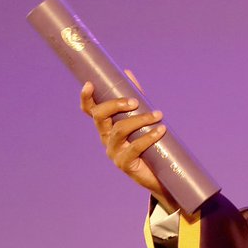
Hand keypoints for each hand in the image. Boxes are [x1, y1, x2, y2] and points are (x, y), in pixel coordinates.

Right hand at [80, 71, 177, 211]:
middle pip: (100, 117)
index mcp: (106, 127)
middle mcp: (106, 138)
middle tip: (135, 101)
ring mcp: (113, 152)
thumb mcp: (142, 119)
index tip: (89, 84)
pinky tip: (161, 130)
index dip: (86, 98)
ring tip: (158, 115)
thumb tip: (127, 72)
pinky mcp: (125, 164)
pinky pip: (134, 147)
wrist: (159, 175)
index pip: (90, 111)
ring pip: (119, 130)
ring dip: (139, 119)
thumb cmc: (149, 144)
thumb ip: (136, 99)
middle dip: (115, 105)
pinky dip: (148, 137)